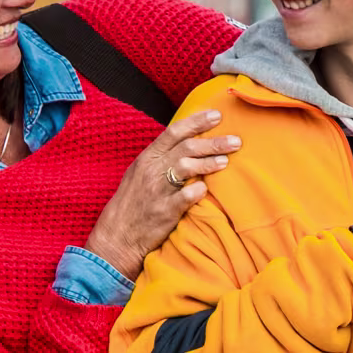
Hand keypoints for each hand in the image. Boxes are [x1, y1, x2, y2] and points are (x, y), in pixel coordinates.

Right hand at [85, 110, 241, 278]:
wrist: (116, 237)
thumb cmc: (133, 204)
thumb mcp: (141, 174)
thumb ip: (162, 159)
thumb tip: (189, 142)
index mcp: (147, 158)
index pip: (174, 132)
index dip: (197, 121)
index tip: (217, 115)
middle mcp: (151, 171)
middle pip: (186, 148)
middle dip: (213, 142)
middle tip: (236, 140)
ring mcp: (157, 191)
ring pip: (185, 167)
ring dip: (208, 163)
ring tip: (225, 161)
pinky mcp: (163, 212)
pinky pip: (184, 197)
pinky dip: (197, 191)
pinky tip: (206, 189)